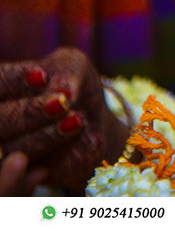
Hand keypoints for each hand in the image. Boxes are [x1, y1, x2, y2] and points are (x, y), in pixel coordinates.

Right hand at [0, 50, 129, 193]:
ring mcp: (5, 150)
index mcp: (1, 87)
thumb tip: (63, 94)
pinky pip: (25, 178)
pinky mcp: (19, 178)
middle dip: (28, 113)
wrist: (92, 124)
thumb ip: (66, 73)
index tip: (42, 78)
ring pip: (12, 149)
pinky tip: (71, 142)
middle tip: (62, 104)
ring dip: (43, 137)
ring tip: (76, 120)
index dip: (12, 80)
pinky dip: (51, 158)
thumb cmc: (78, 88)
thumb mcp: (76, 68)